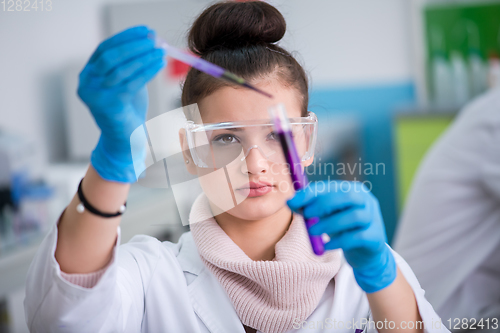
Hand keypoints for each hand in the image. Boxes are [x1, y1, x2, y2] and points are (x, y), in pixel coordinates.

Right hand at [78, 25, 165, 182]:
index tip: (146, 31)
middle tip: (154, 40)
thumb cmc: (127, 110)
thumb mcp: (125, 82)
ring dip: (143, 57)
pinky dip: (146, 71)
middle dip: (134, 45)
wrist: (125, 141)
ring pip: (120, 69)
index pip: (105, 48)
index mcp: (88, 75)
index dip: (126, 37)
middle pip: (110, 56)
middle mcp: (87, 84)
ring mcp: (95, 96)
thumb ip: (130, 64)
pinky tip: (158, 64)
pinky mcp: (108, 107)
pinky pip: (130, 83)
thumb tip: (149, 42)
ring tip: (160, 51)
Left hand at [287, 181, 395, 292]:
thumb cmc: (343, 230)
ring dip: (329, 224)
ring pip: (354, 216)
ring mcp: (373, 218)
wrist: (365, 254)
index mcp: (352, 190)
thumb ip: (309, 208)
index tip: (293, 202)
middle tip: (306, 216)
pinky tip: (327, 246)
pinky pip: (357, 237)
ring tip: (313, 233)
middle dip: (323, 205)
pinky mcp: (375, 237)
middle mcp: (366, 200)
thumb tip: (289, 202)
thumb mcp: (326, 216)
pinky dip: (339, 241)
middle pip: (347, 196)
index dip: (310, 194)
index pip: (330, 187)